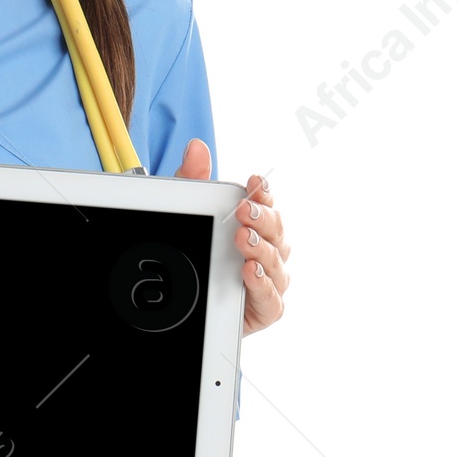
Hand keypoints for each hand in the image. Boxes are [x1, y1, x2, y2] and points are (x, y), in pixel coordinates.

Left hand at [175, 138, 289, 335]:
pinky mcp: (263, 309)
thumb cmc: (197, 253)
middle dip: (262, 218)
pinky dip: (263, 285)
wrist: (181, 301)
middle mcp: (267, 251)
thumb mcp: (187, 215)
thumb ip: (193, 181)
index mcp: (255, 225)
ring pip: (277, 263)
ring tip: (243, 239)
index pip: (266, 205)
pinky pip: (272, 299)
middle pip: (276, 231)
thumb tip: (196, 147)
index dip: (264, 193)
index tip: (254, 182)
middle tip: (243, 210)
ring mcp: (268, 280)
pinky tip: (249, 271)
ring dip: (261, 250)